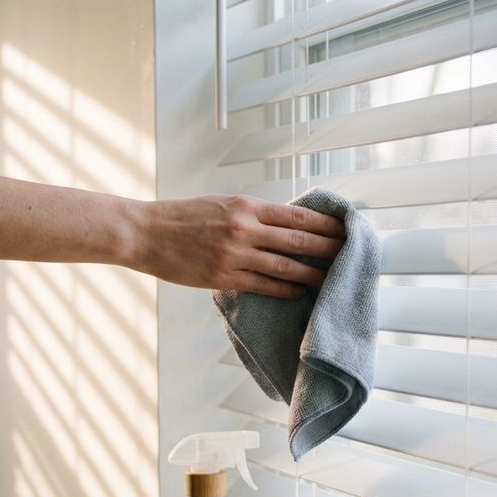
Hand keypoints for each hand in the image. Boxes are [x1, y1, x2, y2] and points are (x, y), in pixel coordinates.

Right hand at [134, 194, 345, 296]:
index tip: (345, 229)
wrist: (145, 233)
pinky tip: (299, 292)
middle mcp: (244, 229)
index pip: (296, 215)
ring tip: (332, 278)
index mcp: (245, 205)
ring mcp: (234, 256)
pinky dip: (285, 290)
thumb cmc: (180, 217)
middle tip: (351, 255)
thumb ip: (250, 214)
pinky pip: (263, 286)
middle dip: (329, 249)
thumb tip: (283, 225)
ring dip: (313, 274)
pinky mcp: (223, 278)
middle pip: (298, 241)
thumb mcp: (219, 204)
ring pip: (285, 267)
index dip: (325, 224)